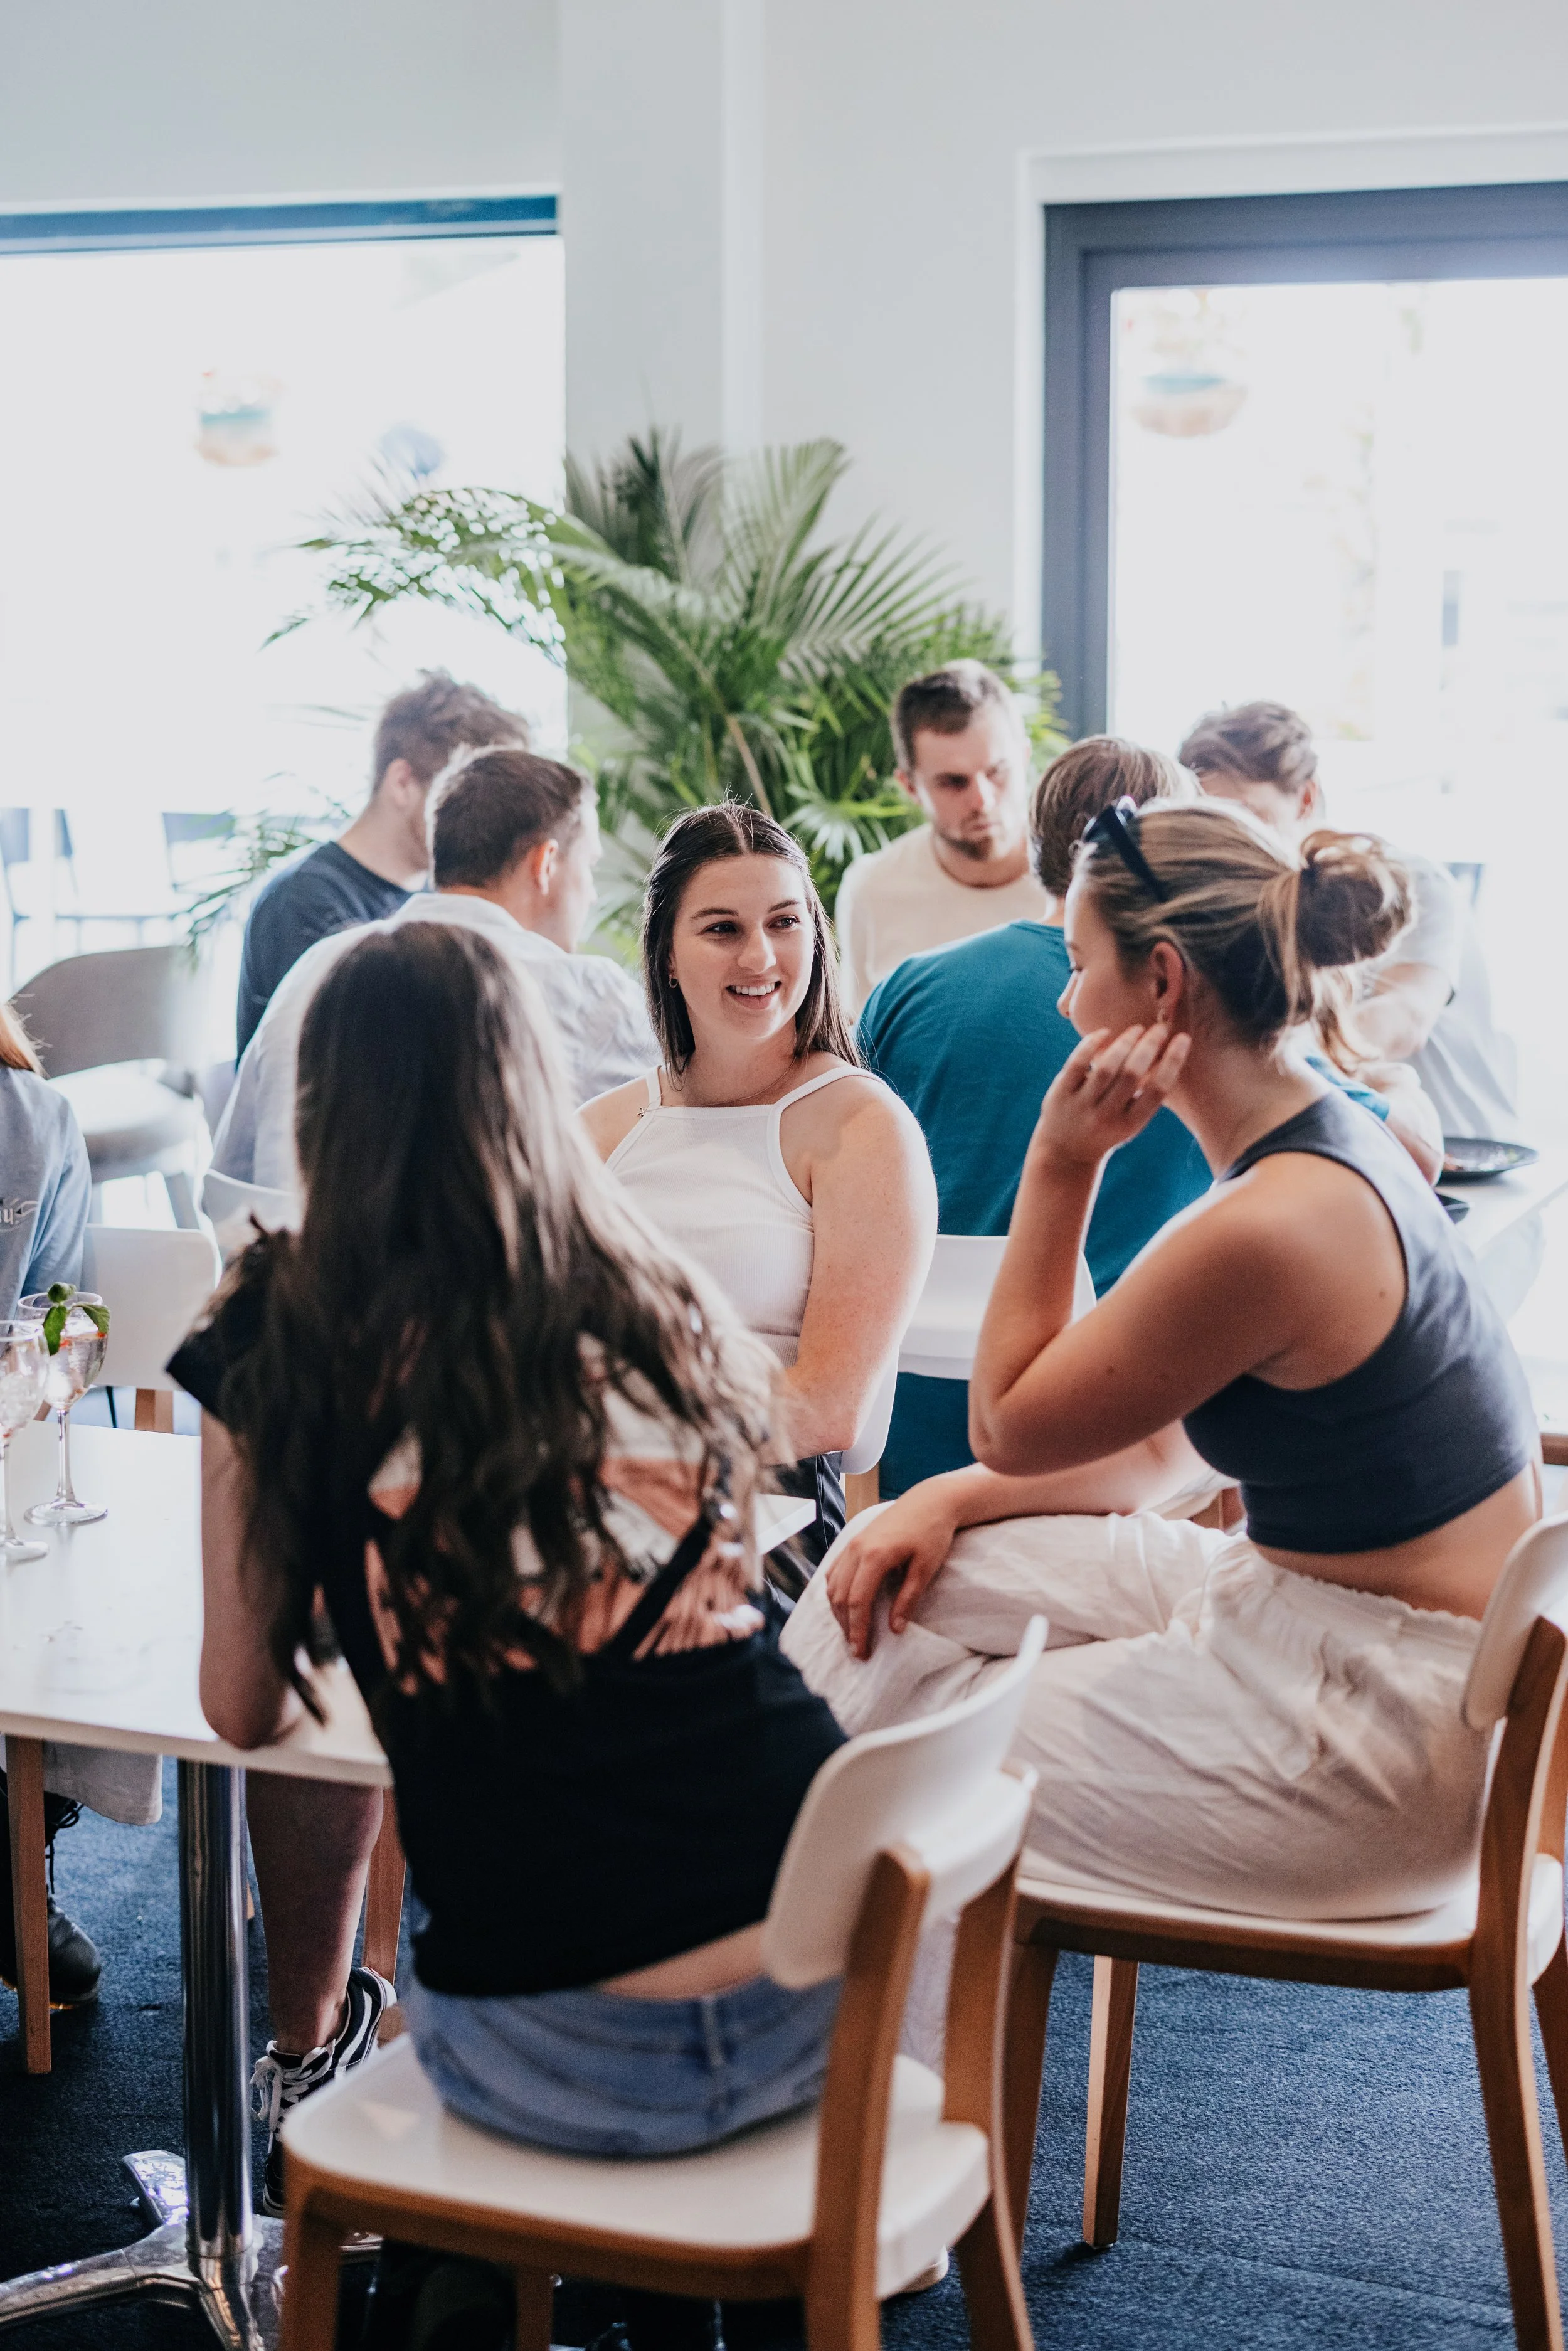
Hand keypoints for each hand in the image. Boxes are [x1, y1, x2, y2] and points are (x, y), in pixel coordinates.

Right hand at [825, 1481, 963, 1658]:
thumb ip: (908, 1599)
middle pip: (840, 1596)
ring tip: (852, 1632)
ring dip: (838, 1612)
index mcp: (874, 1556)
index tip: (862, 1653)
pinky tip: (845, 1606)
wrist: (930, 1500)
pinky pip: (835, 1570)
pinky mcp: (854, 1540)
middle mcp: (856, 1549)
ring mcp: (852, 1543)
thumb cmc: (932, 1533)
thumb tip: (894, 1629)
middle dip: (846, 1627)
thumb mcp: (925, 1568)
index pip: (857, 1602)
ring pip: (833, 1584)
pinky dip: (835, 1592)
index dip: (858, 1630)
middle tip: (857, 1651)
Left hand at [1030, 1023, 1190, 1170]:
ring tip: (1137, 1030)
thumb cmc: (1107, 1128)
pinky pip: (1077, 1064)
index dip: (1172, 1062)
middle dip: (1149, 1046)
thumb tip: (1168, 1052)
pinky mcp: (1060, 1094)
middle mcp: (1106, 1117)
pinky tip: (1105, 1033)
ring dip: (1125, 1043)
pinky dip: (1092, 1044)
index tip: (1183, 1039)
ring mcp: (1081, 1106)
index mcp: (1129, 1124)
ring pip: (1106, 1067)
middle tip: (1160, 1028)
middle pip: (1131, 1074)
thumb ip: (1145, 1094)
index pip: (1157, 1090)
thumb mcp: (1129, 1120)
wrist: (1065, 1153)